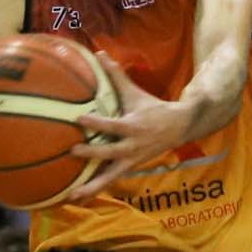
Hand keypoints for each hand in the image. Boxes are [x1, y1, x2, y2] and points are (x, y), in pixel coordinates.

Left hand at [63, 53, 193, 202]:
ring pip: (110, 177)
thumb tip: (100, 53)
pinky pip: (110, 181)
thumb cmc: (152, 108)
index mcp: (133, 127)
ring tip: (74, 195)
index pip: (113, 125)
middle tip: (73, 151)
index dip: (97, 123)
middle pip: (110, 153)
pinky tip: (78, 198)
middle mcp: (132, 147)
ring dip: (92, 187)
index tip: (79, 119)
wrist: (179, 128)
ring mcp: (131, 161)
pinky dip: (95, 190)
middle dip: (92, 153)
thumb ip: (116, 76)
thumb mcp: (135, 92)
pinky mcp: (129, 169)